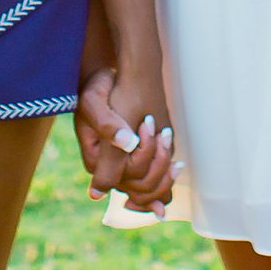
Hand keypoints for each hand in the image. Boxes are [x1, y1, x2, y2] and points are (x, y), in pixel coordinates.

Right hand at [77, 59, 176, 208]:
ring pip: (148, 190)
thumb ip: (106, 125)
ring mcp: (121, 167)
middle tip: (163, 132)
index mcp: (95, 159)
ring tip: (166, 137)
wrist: (106, 80)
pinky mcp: (135, 161)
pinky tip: (176, 164)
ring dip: (164, 170)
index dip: (143, 160)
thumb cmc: (98, 88)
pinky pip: (153, 184)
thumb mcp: (94, 101)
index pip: (122, 178)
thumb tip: (127, 145)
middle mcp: (108, 168)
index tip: (151, 129)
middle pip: (138, 189)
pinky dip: (165, 176)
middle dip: (157, 163)